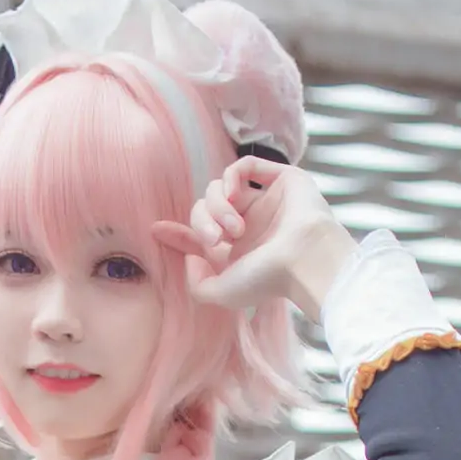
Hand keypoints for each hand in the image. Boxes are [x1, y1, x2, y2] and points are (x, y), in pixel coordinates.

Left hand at [154, 157, 357, 321]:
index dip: (179, 233)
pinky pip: (245, 165)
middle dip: (201, 222)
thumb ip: (197, 285)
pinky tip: (234, 195)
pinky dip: (231, 177)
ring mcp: (265, 202)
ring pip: (220, 188)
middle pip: (205, 209)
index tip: (157, 230)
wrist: (303, 258)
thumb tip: (190, 257)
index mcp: (238, 252)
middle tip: (216, 239)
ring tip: (235, 227)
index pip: (201, 236)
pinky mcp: (280, 180)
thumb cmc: (267, 279)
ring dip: (218, 207)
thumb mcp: (221, 293)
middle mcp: (250, 225)